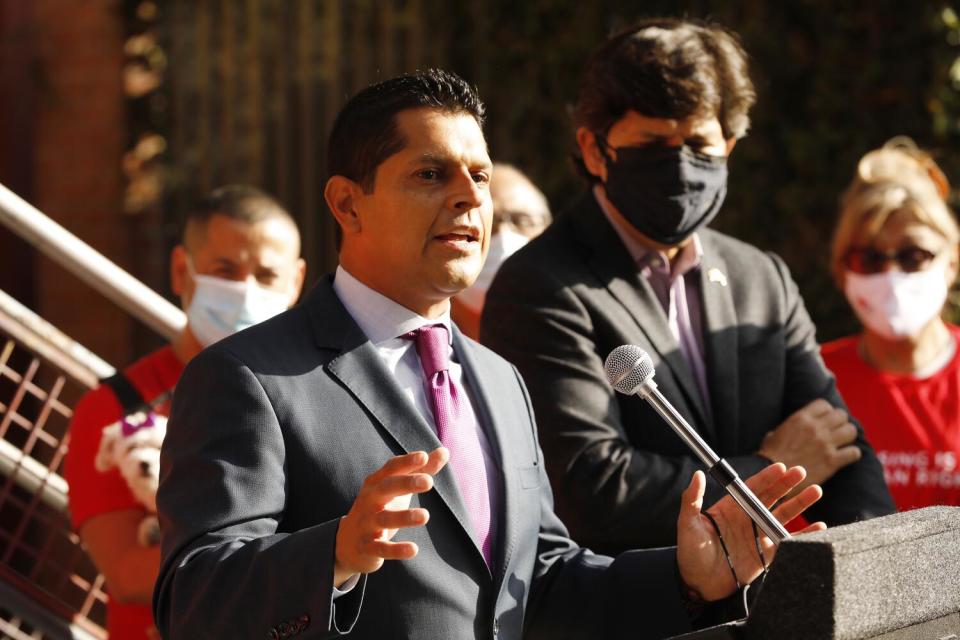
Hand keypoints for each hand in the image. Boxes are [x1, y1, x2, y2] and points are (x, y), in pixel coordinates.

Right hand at [333, 448, 448, 586]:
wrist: (347, 542)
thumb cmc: (380, 507)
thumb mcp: (397, 488)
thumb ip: (421, 470)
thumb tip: (445, 451)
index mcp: (377, 483)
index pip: (391, 468)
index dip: (406, 462)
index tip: (423, 456)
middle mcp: (369, 500)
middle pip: (386, 488)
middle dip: (405, 484)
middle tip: (429, 481)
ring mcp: (366, 524)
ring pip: (384, 519)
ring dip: (404, 517)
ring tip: (425, 515)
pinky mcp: (367, 547)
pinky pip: (381, 548)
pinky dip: (396, 550)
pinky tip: (414, 549)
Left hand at [676, 463, 825, 601]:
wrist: (698, 583)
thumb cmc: (690, 552)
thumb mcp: (688, 524)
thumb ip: (692, 499)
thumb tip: (696, 474)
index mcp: (731, 508)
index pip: (752, 488)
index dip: (767, 477)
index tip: (780, 468)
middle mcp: (747, 518)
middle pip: (772, 497)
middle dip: (787, 484)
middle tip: (801, 472)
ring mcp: (759, 536)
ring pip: (784, 516)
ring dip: (800, 504)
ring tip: (815, 491)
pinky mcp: (767, 555)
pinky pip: (789, 542)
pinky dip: (805, 535)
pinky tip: (820, 527)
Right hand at [758, 399, 860, 488]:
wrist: (772, 477)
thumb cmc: (770, 456)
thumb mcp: (774, 434)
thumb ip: (788, 428)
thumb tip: (788, 429)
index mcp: (800, 418)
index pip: (824, 405)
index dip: (826, 411)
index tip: (825, 419)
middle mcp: (815, 428)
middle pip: (841, 415)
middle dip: (840, 422)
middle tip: (836, 431)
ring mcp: (825, 444)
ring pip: (851, 431)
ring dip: (848, 436)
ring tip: (842, 442)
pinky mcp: (831, 462)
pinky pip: (854, 452)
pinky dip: (852, 454)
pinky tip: (845, 457)